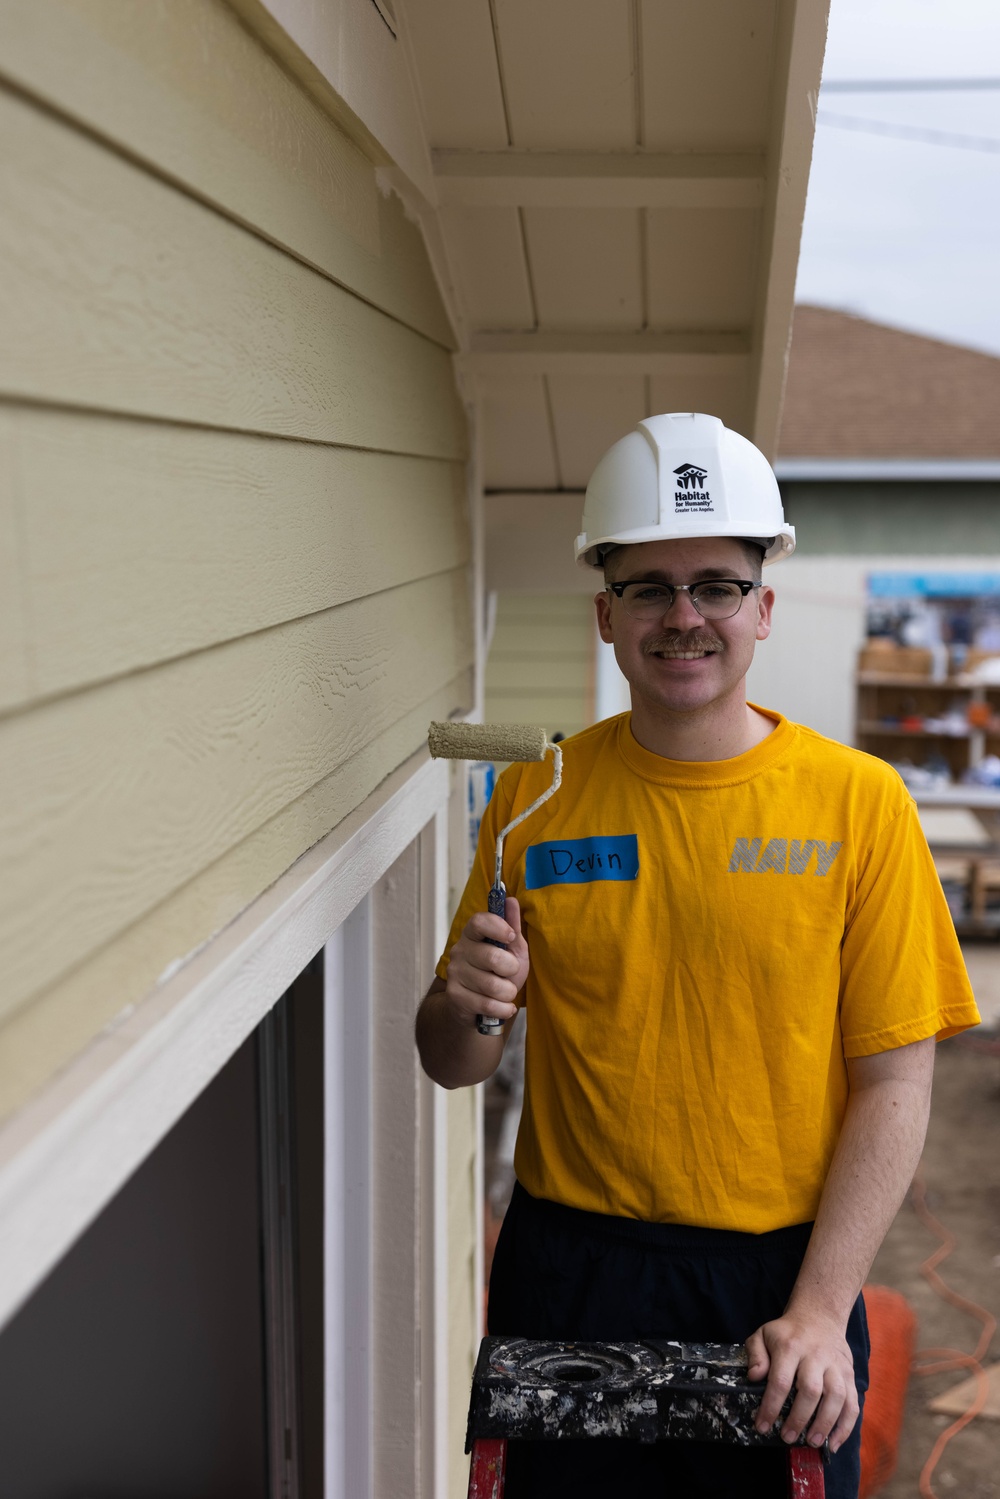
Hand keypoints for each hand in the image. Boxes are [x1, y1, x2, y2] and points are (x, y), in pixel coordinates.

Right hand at [444, 896, 528, 1029]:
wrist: (476, 1004)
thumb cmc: (498, 972)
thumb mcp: (511, 949)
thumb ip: (512, 926)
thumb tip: (511, 900)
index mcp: (473, 934)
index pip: (479, 921)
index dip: (498, 927)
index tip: (511, 937)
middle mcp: (460, 951)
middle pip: (493, 957)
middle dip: (511, 969)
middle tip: (510, 972)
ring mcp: (455, 974)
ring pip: (493, 985)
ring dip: (508, 992)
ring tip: (505, 991)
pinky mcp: (455, 996)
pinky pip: (488, 1004)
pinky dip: (503, 1008)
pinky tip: (503, 1006)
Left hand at [745, 1309, 858, 1452]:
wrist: (819, 1317)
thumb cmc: (787, 1333)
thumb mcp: (763, 1334)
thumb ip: (755, 1354)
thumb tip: (754, 1377)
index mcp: (790, 1346)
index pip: (780, 1380)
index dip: (771, 1406)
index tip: (762, 1426)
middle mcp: (816, 1355)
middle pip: (811, 1390)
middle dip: (799, 1418)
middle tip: (787, 1438)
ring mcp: (836, 1365)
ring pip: (836, 1396)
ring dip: (825, 1424)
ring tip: (812, 1442)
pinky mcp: (850, 1375)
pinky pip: (853, 1403)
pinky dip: (846, 1426)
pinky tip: (834, 1443)